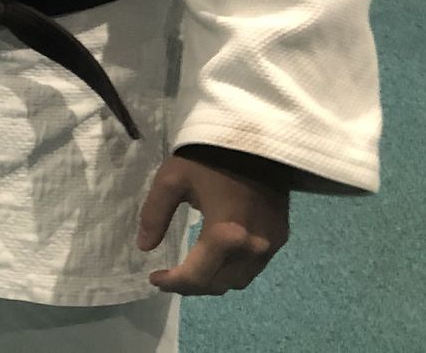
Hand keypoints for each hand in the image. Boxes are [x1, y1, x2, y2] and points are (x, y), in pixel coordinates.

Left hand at [137, 145, 289, 295]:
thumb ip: (155, 215)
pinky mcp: (281, 237)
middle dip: (191, 286)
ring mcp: (271, 245)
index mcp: (225, 234)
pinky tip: (216, 258)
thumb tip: (144, 247)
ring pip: (239, 281)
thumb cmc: (208, 157)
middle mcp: (253, 248)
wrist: (255, 139)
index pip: (197, 276)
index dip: (173, 283)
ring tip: (190, 271)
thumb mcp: (172, 179)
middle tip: (169, 277)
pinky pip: (254, 267)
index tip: (154, 278)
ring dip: (214, 281)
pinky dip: (232, 270)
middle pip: (219, 285)